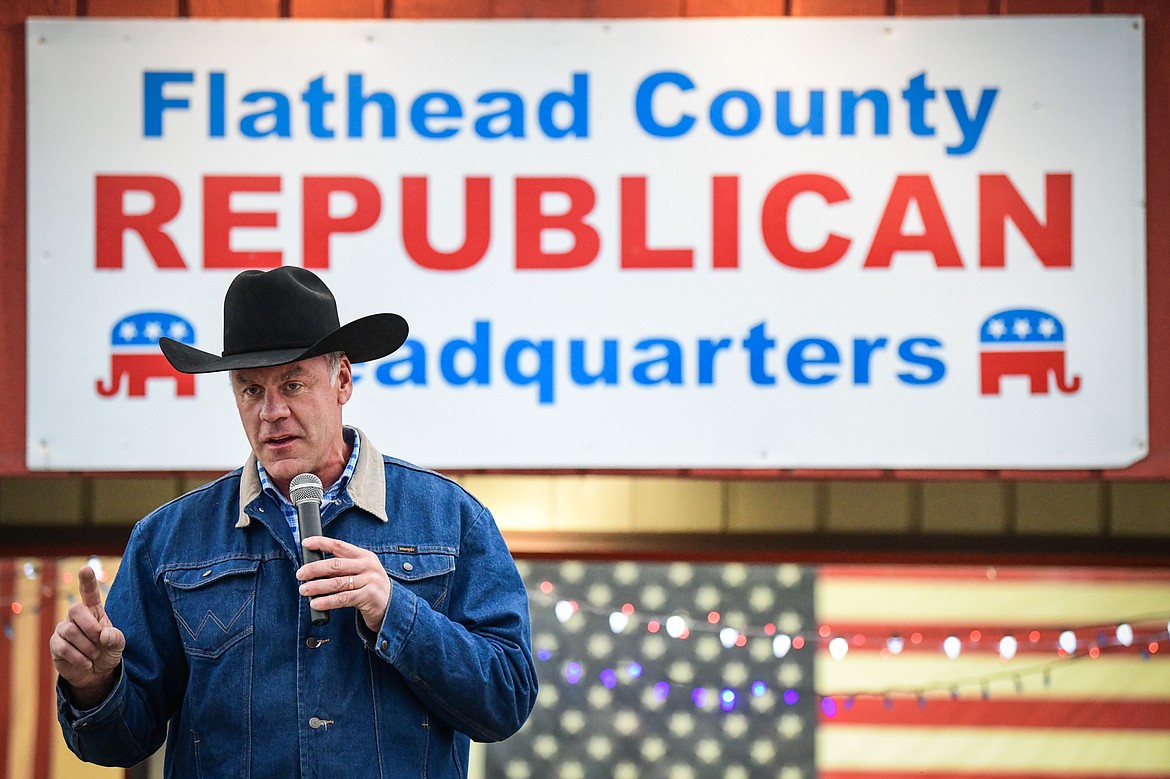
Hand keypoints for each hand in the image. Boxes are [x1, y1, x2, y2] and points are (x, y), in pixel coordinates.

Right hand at [49, 566, 125, 708]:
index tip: (86, 568)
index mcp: (94, 610)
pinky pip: (63, 647)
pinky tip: (87, 663)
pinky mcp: (55, 645)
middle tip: (100, 640)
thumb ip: (116, 637)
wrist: (95, 672)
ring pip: (70, 631)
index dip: (87, 580)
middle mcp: (76, 616)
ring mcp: (63, 629)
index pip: (88, 592)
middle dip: (90, 626)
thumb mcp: (118, 644)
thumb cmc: (107, 651)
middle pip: (75, 609)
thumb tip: (104, 635)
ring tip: (95, 655)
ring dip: (87, 646)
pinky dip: (78, 657)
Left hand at [297, 537, 391, 632]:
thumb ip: (344, 566)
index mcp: (364, 556)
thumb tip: (314, 567)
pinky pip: (343, 598)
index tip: (306, 543)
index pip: (340, 545)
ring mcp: (369, 581)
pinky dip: (327, 601)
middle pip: (336, 565)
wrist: (392, 606)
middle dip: (314, 569)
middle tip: (300, 574)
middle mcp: (367, 566)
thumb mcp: (363, 571)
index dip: (321, 543)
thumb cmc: (371, 587)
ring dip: (317, 586)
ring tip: (304, 590)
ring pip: (337, 582)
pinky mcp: (368, 596)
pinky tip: (316, 603)